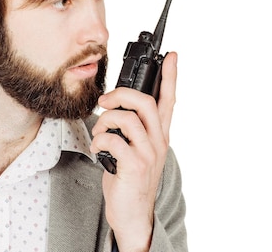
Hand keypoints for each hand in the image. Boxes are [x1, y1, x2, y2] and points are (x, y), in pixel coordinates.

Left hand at [90, 51, 177, 251]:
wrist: (132, 215)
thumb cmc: (130, 179)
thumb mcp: (137, 150)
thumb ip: (133, 129)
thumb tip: (115, 105)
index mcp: (160, 135)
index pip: (169, 99)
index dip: (171, 76)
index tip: (171, 55)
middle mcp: (159, 141)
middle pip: (145, 101)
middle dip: (121, 93)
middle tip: (106, 99)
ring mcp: (148, 154)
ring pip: (127, 118)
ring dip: (105, 120)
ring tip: (100, 132)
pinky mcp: (135, 166)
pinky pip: (113, 139)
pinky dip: (100, 139)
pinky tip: (99, 149)